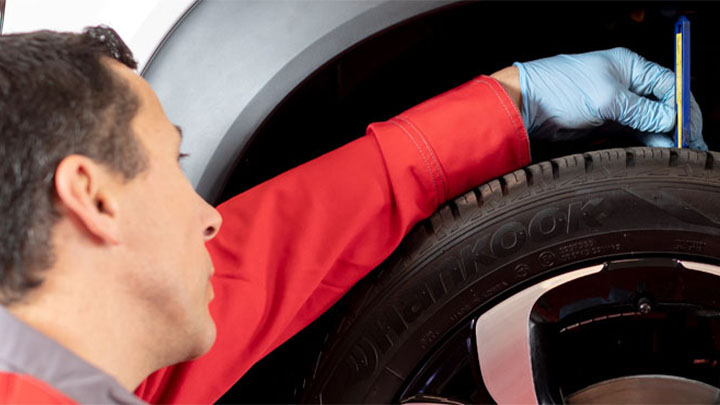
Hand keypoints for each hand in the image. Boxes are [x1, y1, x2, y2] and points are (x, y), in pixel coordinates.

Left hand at [513, 47, 706, 149]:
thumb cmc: (560, 89)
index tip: (689, 127)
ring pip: (647, 121)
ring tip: (672, 152)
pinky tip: (653, 152)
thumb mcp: (607, 99)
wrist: (525, 106)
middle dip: (675, 124)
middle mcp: (624, 84)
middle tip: (685, 144)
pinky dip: (643, 142)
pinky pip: (630, 132)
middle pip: (661, 104)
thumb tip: (669, 120)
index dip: (682, 106)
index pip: (669, 85)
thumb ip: (640, 111)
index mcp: (630, 67)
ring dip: (660, 136)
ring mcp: (614, 104)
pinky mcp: (603, 123)